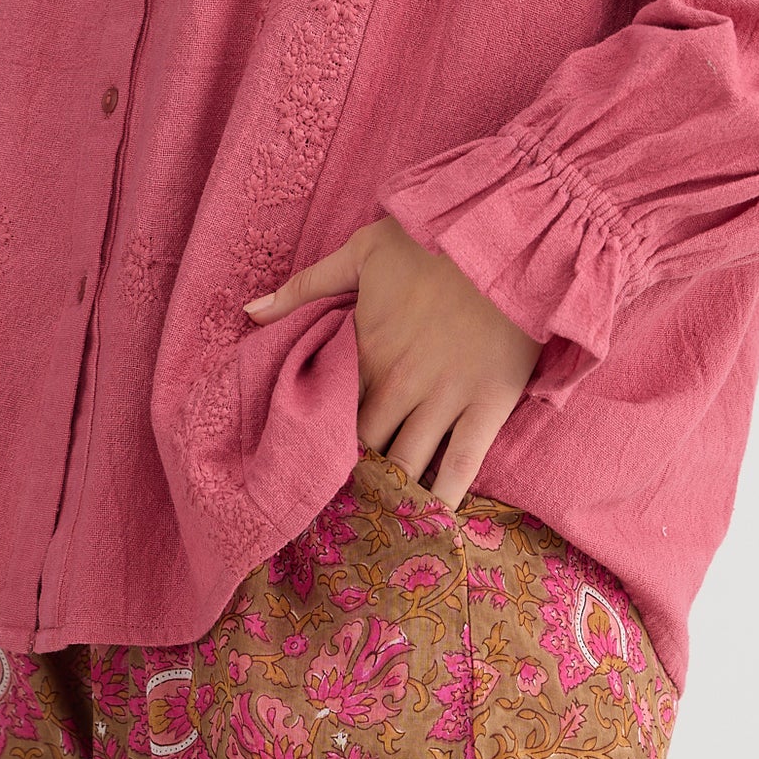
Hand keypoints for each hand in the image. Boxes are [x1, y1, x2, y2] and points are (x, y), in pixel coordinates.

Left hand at [242, 215, 541, 507]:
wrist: (508, 234)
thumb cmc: (432, 239)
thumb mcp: (360, 249)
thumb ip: (304, 285)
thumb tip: (249, 312)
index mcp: (363, 349)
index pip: (329, 410)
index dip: (319, 437)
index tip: (308, 460)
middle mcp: (397, 384)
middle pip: (364, 447)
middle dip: (353, 474)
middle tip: (345, 501)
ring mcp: (443, 399)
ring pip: (406, 464)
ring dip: (391, 494)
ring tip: (380, 522)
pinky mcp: (487, 406)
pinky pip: (461, 466)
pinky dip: (445, 499)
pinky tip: (432, 524)